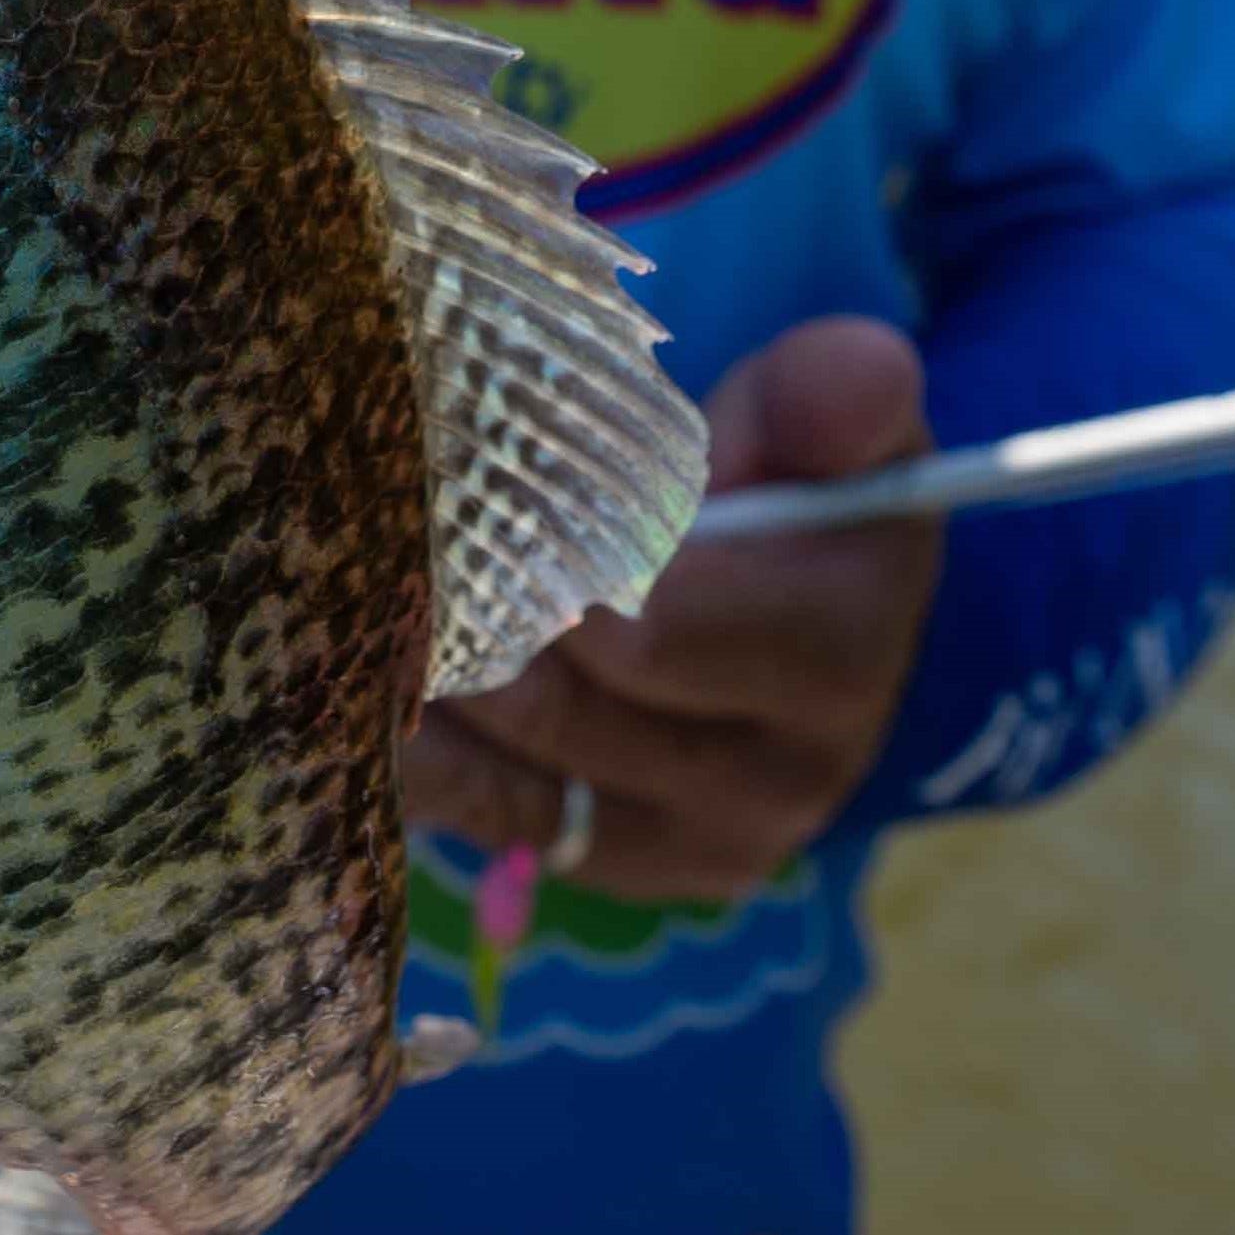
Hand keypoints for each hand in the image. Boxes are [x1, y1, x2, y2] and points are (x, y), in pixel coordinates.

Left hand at [408, 318, 939, 905]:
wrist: (800, 617)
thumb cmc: (790, 490)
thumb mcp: (820, 422)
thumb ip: (824, 392)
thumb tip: (862, 368)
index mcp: (837, 653)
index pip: (652, 627)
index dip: (549, 554)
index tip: (484, 480)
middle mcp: (782, 776)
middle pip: (559, 697)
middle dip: (471, 604)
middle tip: (389, 522)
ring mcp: (699, 840)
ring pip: (511, 752)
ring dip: (433, 665)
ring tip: (372, 573)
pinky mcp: (620, 866)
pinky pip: (480, 811)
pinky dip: (417, 737)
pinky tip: (375, 658)